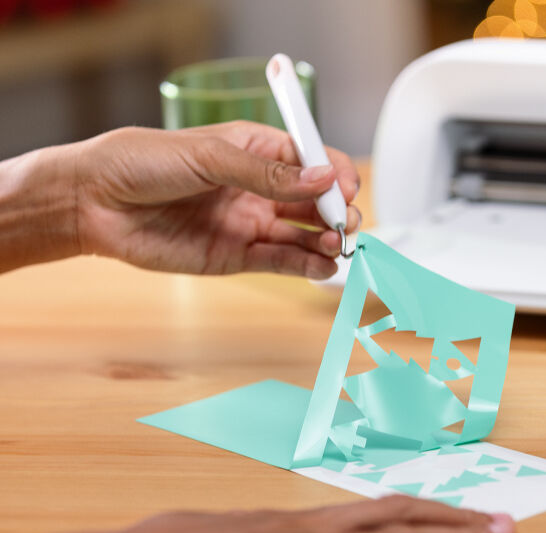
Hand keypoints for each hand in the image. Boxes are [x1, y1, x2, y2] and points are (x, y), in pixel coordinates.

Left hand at [73, 122, 360, 278]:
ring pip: (303, 234)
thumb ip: (267, 173)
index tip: (347, 187)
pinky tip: (323, 265)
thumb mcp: (209, 156)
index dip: (334, 172)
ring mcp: (249, 223)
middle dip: (338, 210)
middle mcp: (258, 188)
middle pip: (314, 200)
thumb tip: (323, 176)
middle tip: (346, 222)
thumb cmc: (142, 162)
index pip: (311, 158)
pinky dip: (306, 265)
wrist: (94, 203)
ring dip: (327, 240)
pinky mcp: (236, 257)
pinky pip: (281, 261)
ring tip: (338, 246)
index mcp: (254, 149)